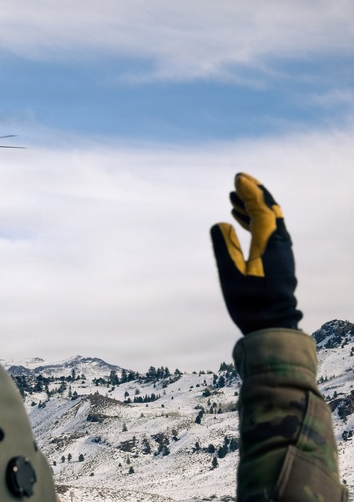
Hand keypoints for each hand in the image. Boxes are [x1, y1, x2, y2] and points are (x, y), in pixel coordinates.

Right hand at [210, 173, 300, 334]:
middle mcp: (279, 243)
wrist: (272, 323)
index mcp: (270, 243)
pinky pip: (267, 232)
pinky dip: (254, 222)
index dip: (250, 191)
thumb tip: (220, 224)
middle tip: (237, 182)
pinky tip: (239, 223)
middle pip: (269, 210)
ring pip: (268, 221)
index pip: (262, 208)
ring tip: (233, 200)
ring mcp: (280, 251)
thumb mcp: (231, 275)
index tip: (238, 178)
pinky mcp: (277, 260)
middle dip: (253, 194)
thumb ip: (224, 247)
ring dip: (252, 208)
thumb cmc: (250, 302)